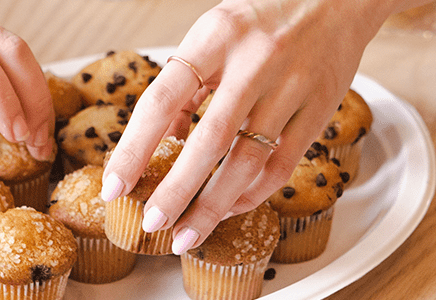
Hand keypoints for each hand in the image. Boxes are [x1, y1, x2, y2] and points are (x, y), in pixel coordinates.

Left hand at [97, 0, 427, 254]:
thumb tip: (162, 140)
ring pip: (248, 161)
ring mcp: (292, 87)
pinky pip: (282, 165)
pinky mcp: (321, 109)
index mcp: (217, 34)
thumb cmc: (265, 16)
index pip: (164, 98)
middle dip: (176, 190)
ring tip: (186, 235)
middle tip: (151, 224)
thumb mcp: (217, 32)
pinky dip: (252, 194)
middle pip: (210, 139)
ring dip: (213, 205)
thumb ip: (188, 82)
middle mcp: (256, 61)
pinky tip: (229, 208)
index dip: (135, 148)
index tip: (115, 185)